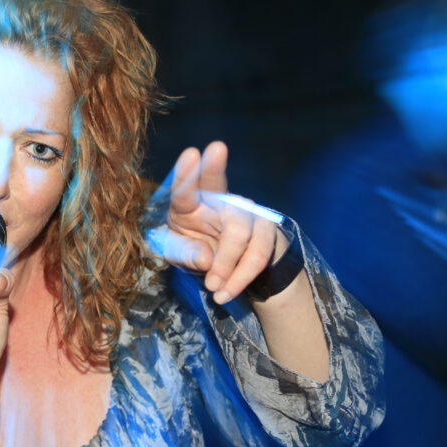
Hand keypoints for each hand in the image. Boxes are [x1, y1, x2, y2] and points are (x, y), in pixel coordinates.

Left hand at [148, 141, 288, 303]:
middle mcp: (219, 201)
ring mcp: (246, 211)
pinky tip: (227, 292)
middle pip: (230, 217)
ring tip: (217, 292)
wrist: (230, 270)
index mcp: (189, 204)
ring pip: (243, 236)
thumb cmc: (197, 252)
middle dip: (224, 254)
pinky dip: (242, 277)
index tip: (192, 154)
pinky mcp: (266, 227)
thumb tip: (206, 257)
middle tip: (211, 283)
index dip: (189, 172)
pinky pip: (259, 253)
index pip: (187, 188)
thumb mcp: (180, 255)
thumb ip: (185, 254)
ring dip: (231, 270)